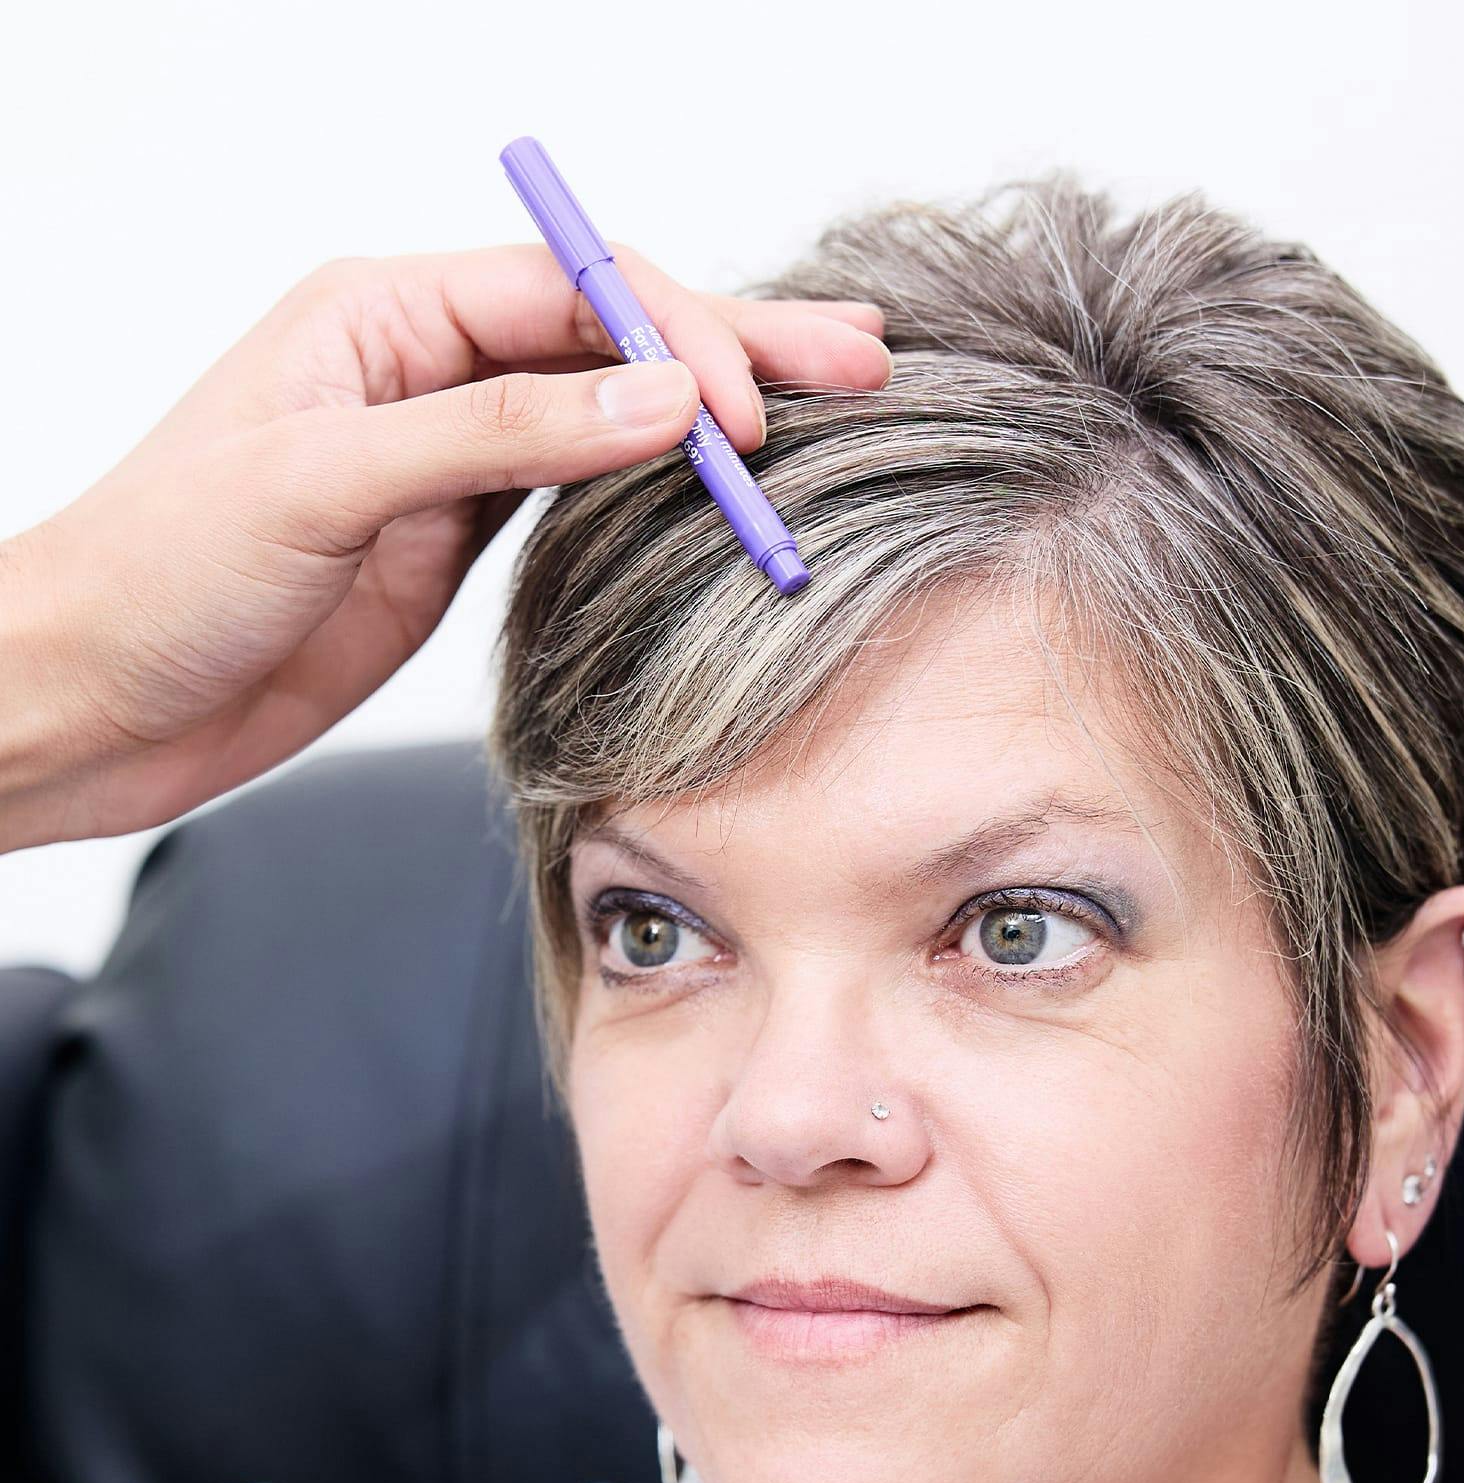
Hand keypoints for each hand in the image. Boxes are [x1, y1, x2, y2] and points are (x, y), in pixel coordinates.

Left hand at [0, 244, 890, 852]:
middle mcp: (430, 370)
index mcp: (385, 314)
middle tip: (861, 359)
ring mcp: (452, 457)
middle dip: (740, 346)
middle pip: (615, 337)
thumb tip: (661, 397)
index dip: (681, 334)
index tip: (753, 411)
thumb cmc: (156, 574)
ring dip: (716, 415)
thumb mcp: (320, 482)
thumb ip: (496, 434)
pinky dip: (661, 488)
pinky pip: (583, 493)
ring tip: (825, 408)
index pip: (574, 292)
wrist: (94, 701)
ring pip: (613, 412)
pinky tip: (722, 483)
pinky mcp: (459, 538)